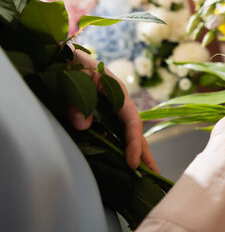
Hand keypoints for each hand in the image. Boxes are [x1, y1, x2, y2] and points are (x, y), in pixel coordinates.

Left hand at [68, 47, 158, 172]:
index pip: (132, 122)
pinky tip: (121, 164)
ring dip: (136, 155)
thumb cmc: (70, 61)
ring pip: (128, 135)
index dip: (134, 144)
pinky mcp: (102, 115)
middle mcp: (119, 104)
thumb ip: (78, 100)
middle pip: (137, 133)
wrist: (61, 54)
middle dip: (147, 156)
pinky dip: (120, 150)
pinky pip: (114, 135)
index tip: (133, 165)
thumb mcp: (73, 76)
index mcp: (118, 93)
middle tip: (156, 178)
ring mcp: (112, 110)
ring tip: (145, 177)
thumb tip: (83, 127)